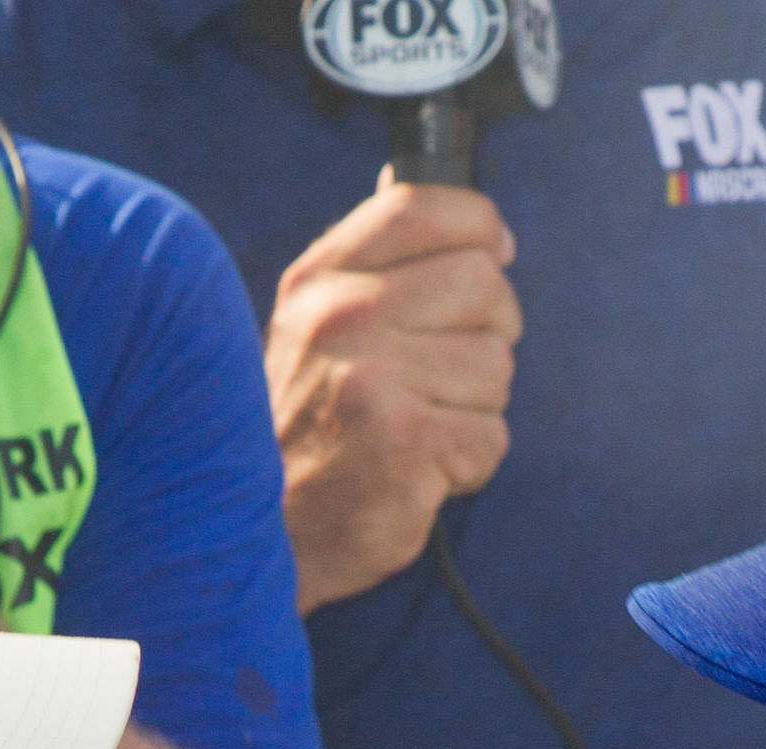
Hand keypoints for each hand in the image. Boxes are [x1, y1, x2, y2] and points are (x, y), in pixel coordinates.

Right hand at [266, 175, 521, 611]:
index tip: (494, 257)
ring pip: (496, 365)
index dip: (480, 227)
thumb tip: (448, 200)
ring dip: (477, 406)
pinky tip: (421, 468)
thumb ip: (378, 265)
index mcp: (320, 279)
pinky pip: (491, 435)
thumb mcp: (317, 325)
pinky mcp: (404, 443)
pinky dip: (470, 461)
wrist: (269, 533)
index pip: (423, 208)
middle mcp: (340, 317)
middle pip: (483, 283)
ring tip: (420, 426)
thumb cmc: (309, 428)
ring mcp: (371, 380)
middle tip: (451, 371)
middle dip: (491, 331)